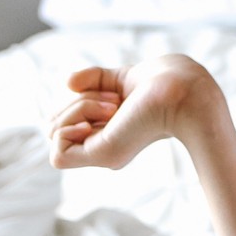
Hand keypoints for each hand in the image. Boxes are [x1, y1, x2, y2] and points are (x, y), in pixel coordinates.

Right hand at [49, 55, 221, 169]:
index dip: (76, 101)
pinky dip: (69, 128)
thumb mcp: (118, 79)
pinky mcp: (102, 156)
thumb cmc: (162, 83)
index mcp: (108, 130)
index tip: (111, 94)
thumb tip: (68, 83)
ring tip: (114, 106)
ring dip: (77, 108)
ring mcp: (102, 151)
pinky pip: (57, 156)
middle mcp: (104, 143)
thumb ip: (93, 80)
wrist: (181, 91)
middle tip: (115, 100)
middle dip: (75, 102)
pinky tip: (99, 120)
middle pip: (53, 124)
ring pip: (53, 133)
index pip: (64, 119)